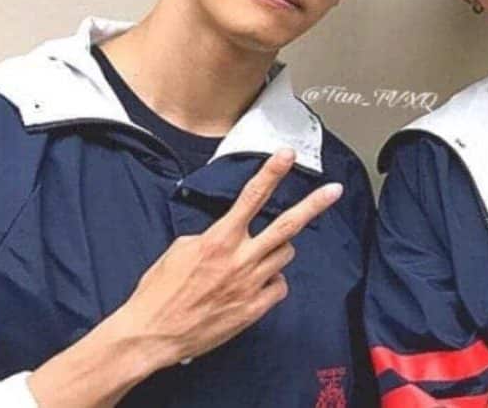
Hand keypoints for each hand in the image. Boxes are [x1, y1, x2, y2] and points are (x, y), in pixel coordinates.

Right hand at [30, 149, 341, 407]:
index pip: (251, 197)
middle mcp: (240, 259)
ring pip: (285, 254)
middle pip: (287, 226)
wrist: (153, 333)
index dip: (272, 172)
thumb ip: (212, 236)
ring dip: (277, 250)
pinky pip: (279, 285)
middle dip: (314, 205)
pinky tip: (254, 285)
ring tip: (254, 257)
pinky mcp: (255, 309)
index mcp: (219, 239)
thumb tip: (229, 233)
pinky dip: (272, 281)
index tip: (287, 154)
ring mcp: (251, 285)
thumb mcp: (180, 249)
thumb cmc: (161, 291)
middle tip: (334, 190)